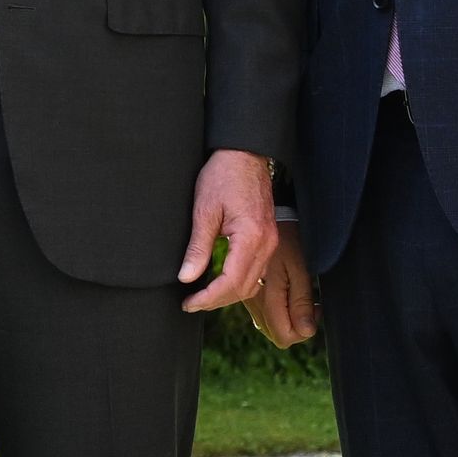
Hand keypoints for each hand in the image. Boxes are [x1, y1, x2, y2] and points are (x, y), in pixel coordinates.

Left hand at [179, 151, 277, 314]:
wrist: (244, 153)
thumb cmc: (223, 175)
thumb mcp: (204, 210)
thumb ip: (198, 247)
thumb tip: (186, 277)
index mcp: (251, 237)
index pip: (231, 283)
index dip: (208, 298)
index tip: (188, 303)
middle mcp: (266, 244)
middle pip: (244, 288)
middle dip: (216, 301)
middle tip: (191, 302)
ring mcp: (271, 242)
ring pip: (252, 283)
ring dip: (228, 294)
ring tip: (202, 295)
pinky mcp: (269, 238)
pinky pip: (256, 270)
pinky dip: (238, 281)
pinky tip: (219, 280)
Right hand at [249, 244, 319, 349]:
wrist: (267, 216)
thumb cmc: (287, 236)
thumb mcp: (300, 266)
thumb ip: (301, 300)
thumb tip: (306, 331)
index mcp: (266, 296)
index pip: (284, 335)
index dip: (304, 330)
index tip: (315, 309)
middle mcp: (253, 301)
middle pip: (277, 334)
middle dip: (297, 326)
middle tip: (313, 304)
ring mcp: (249, 297)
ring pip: (270, 326)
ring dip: (289, 319)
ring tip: (305, 298)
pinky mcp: (249, 291)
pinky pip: (263, 314)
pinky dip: (279, 311)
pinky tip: (290, 293)